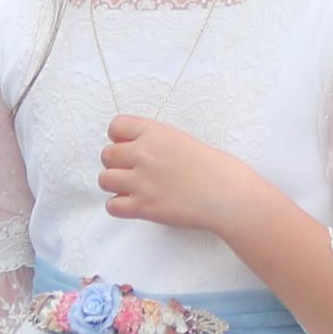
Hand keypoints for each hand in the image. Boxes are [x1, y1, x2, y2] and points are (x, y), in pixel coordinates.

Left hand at [97, 115, 255, 231]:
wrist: (228, 195)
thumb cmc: (217, 169)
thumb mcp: (185, 141)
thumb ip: (159, 143)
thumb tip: (144, 151)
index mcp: (156, 133)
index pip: (116, 126)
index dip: (119, 138)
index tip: (128, 146)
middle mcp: (144, 154)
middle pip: (106, 154)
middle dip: (116, 163)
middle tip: (132, 171)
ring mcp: (141, 181)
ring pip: (104, 179)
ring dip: (115, 184)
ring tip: (131, 188)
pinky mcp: (143, 207)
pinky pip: (112, 206)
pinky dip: (119, 207)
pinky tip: (134, 205)